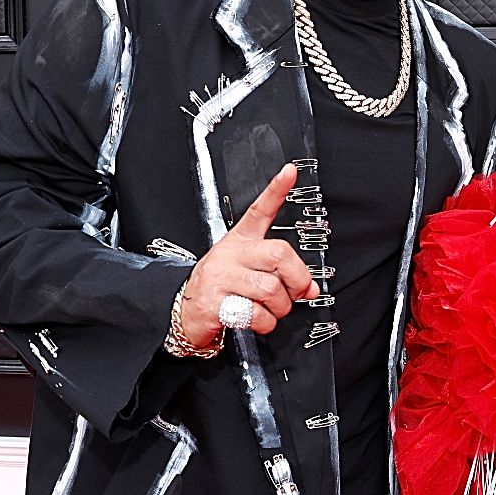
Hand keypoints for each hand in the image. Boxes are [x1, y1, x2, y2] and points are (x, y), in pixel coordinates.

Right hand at [179, 164, 318, 343]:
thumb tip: (310, 289)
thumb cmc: (222, 288)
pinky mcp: (215, 301)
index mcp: (241, 241)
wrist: (185, 312)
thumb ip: (281, 275)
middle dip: (297, 279)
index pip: (260, 210)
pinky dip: (264, 323)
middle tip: (296, 292)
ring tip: (269, 309)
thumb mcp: (249, 272)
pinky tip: (253, 318)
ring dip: (280, 307)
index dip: (276, 190)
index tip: (290, 172)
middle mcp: (232, 253)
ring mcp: (222, 276)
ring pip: (271, 288)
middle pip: (280, 254)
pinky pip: (256, 313)